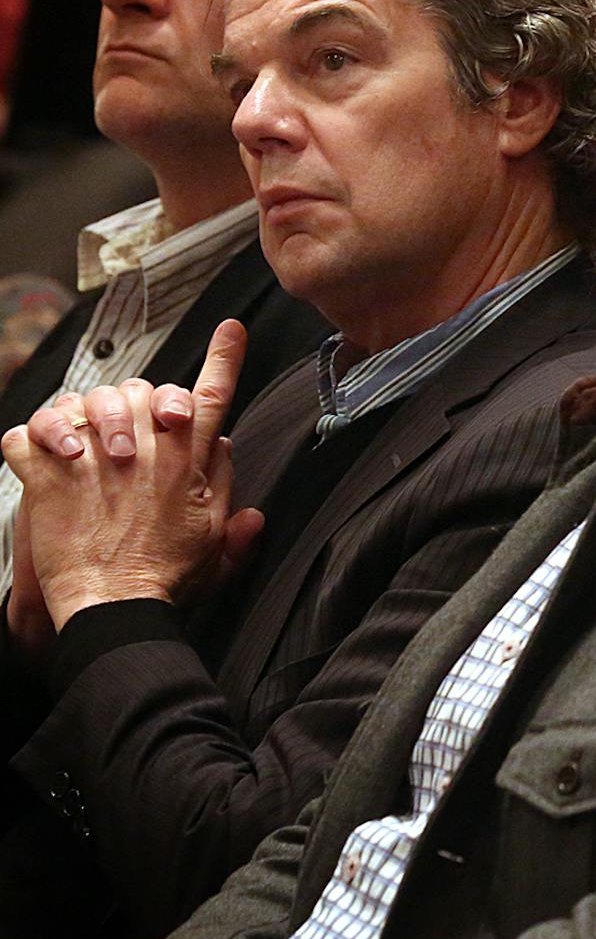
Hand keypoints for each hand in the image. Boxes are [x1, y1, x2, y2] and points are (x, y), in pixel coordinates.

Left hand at [1, 321, 261, 631]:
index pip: (211, 397)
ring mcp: (93, 460)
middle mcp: (142, 450)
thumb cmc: (166, 581)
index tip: (230, 331)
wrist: (115, 607)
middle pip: (143, 390)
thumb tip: (229, 451)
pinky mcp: (48, 477)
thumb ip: (228, 492)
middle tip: (129, 431)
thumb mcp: (217, 541)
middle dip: (137, 401)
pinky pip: (24, 436)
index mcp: (186, 461)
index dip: (224, 359)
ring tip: (78, 443)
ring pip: (84, 401)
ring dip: (79, 417)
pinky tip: (35, 456)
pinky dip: (25, 442)